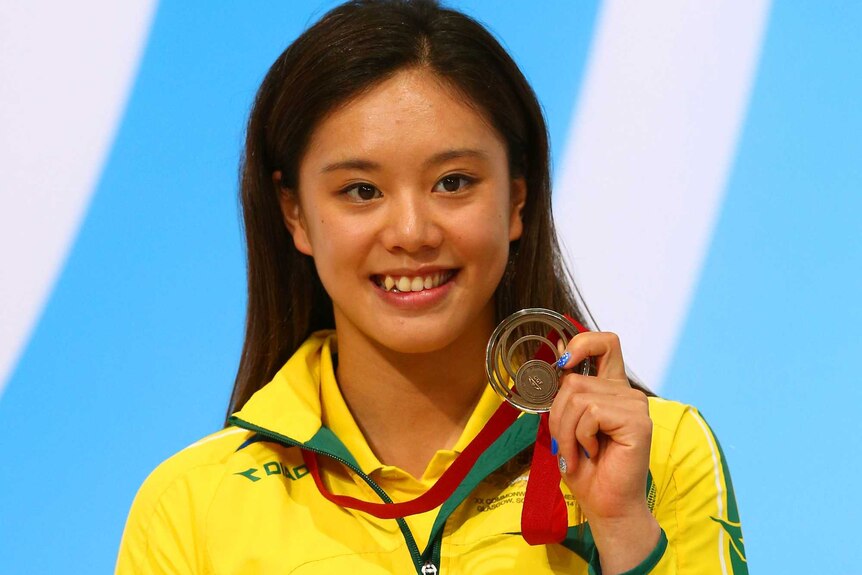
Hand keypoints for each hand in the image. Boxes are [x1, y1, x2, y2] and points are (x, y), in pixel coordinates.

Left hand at [549, 331, 659, 572]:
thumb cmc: (586, 469)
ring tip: (577, 452)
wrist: (605, 505)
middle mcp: (626, 393)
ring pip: (578, 397)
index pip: (604, 343)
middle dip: (557, 414)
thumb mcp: (566, 422)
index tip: (563, 364)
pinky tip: (593, 453)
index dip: (582, 343)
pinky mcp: (637, 421)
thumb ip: (565, 389)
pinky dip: (580, 437)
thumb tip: (557, 350)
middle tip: (565, 443)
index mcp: (611, 389)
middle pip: (574, 379)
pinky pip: (591, 413)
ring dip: (566, 431)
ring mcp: (635, 405)